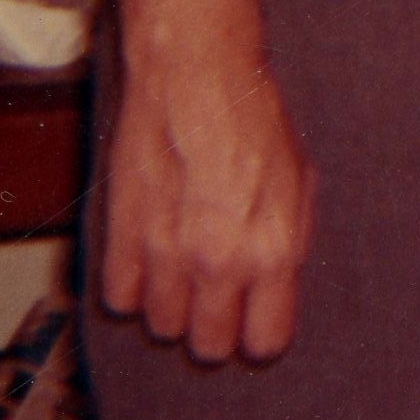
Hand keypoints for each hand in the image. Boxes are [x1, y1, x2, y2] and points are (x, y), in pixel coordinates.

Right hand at [100, 37, 315, 364]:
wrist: (198, 72)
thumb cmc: (256, 119)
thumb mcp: (299, 180)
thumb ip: (287, 243)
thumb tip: (273, 291)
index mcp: (273, 249)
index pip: (265, 343)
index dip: (260, 332)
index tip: (255, 317)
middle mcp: (219, 262)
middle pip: (209, 347)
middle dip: (216, 327)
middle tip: (217, 297)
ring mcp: (166, 253)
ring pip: (162, 328)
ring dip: (172, 306)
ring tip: (183, 270)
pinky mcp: (121, 234)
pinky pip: (120, 299)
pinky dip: (132, 285)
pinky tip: (149, 257)